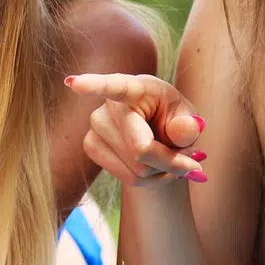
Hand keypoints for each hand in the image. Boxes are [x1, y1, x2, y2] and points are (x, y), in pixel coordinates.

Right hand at [64, 73, 206, 186]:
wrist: (158, 134)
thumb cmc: (173, 119)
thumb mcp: (188, 118)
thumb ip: (188, 125)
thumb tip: (186, 130)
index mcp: (136, 88)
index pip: (115, 86)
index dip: (94, 85)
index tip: (75, 84)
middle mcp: (109, 106)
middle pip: (142, 150)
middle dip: (171, 162)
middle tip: (190, 159)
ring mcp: (95, 126)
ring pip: (137, 170)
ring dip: (161, 173)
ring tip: (168, 159)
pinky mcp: (91, 146)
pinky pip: (128, 179)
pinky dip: (149, 180)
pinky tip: (152, 166)